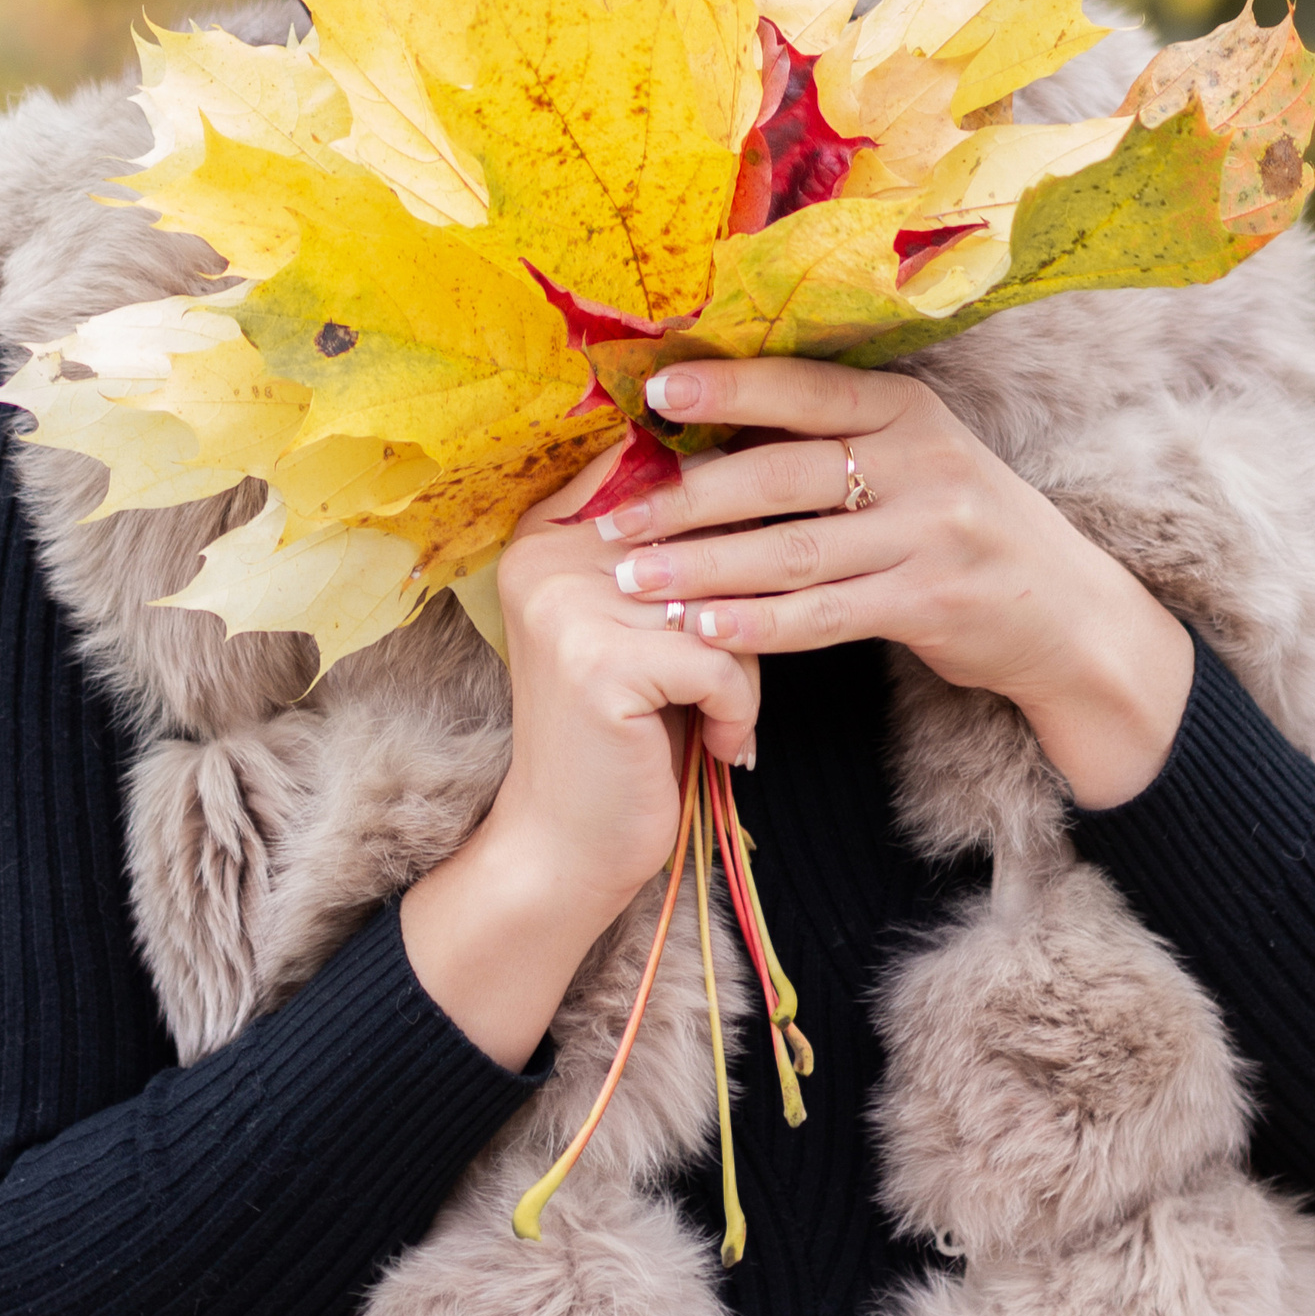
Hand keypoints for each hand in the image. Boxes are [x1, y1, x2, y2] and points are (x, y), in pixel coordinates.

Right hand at [398, 435, 758, 1070]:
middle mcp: (548, 553)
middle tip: (725, 677)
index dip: (721, 505)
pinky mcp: (602, 663)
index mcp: (548, 530)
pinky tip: (716, 745)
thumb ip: (673, 550)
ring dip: (742, 670)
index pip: (658, 467)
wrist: (566, 847)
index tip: (735, 568)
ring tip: (718, 714)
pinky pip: (724, 662)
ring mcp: (568, 605)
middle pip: (709, 536)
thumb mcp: (635, 624)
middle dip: (739, 611)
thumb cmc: (625, 733)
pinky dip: (738, 713)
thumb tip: (766, 473)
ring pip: (725, 602)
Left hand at [593, 357, 1194, 809]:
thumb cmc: (959, 526)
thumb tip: (703, 423)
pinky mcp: (931, 602)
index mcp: (908, 407)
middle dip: (687, 498)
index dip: (726, 388)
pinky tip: (703, 630)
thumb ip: (831, 440)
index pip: (803, 388)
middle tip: (610, 518)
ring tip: (633, 580)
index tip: (650, 392)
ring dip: (703, 570)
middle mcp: (922, 460)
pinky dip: (758, 625)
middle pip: (782, 474)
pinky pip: (824, 615)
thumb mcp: (914, 459)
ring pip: (791, 551)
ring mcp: (930, 534)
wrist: (1066, 613)